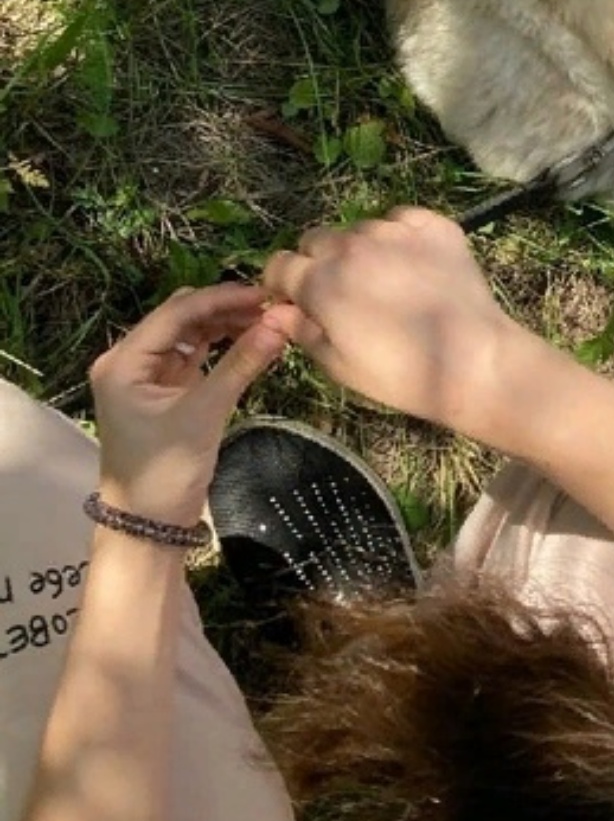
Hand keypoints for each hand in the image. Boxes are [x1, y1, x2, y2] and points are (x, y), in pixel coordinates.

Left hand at [88, 285, 289, 530]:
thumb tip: (282, 321)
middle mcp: (128, 360)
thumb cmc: (166, 471)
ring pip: (189, 334)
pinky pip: (192, 355)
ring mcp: (144, 375)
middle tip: (271, 306)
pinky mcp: (161, 390)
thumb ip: (241, 363)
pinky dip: (219, 346)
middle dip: (224, 307)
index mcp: (123, 361)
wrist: (147, 526)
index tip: (266, 294)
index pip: (177, 313)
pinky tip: (249, 339)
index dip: (223, 298)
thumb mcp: (204, 413)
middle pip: (181, 317)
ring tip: (266, 320)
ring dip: (224, 324)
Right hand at [261, 209, 523, 438]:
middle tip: (342, 293)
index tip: (298, 301)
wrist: (472, 358)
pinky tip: (413, 266)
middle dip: (318, 262)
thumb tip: (275, 311)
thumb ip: (301, 330)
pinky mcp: (433, 224)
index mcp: (321, 280)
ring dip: (360, 249)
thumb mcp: (338, 363)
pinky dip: (399, 237)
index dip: (284, 284)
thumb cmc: (398, 373)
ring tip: (384, 282)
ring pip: (358, 229)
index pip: (279, 264)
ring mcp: (394, 229)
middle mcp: (352, 245)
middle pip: (316, 240)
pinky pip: (401, 219)